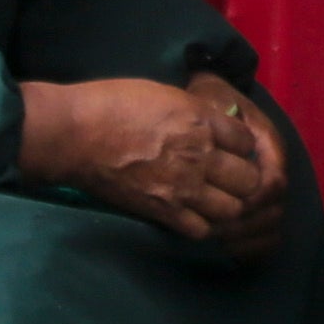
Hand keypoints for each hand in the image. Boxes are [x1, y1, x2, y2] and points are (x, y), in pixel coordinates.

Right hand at [18, 74, 282, 250]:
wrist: (75, 135)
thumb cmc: (112, 104)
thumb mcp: (164, 94)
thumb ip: (196, 112)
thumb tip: (215, 122)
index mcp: (200, 120)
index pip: (247, 142)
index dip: (241, 147)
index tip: (230, 150)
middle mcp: (199, 154)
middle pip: (248, 179)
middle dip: (242, 178)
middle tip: (228, 178)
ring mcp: (183, 186)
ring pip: (231, 209)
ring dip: (226, 205)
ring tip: (213, 199)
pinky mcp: (163, 211)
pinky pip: (201, 230)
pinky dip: (201, 225)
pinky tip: (192, 215)